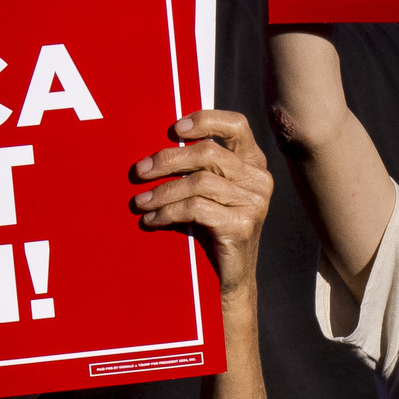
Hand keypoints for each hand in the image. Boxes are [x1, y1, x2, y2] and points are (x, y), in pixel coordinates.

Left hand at [131, 110, 275, 296]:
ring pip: (199, 182)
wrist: (228, 277)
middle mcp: (259, 178)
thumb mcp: (210, 191)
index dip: (205, 120)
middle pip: (208, 153)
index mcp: (253, 163)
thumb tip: (156, 150)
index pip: (237, 125)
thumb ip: (199, 167)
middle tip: (139, 171)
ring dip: (162, 192)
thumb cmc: (211, 229)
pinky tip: (152, 220)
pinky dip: (167, 212)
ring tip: (140, 202)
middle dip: (167, 160)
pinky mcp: (243, 224)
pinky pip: (195, 208)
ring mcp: (255, 202)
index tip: (173, 130)